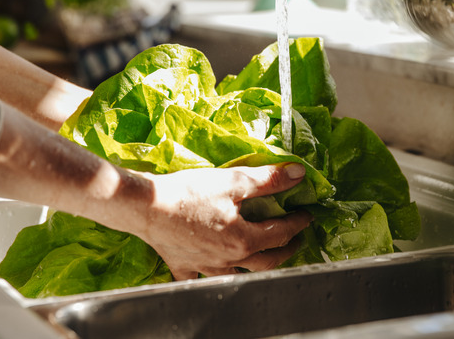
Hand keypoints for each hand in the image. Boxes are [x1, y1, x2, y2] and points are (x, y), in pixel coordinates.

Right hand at [140, 163, 311, 279]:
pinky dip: (206, 277)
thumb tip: (299, 174)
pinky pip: (197, 279)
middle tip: (296, 240)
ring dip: (255, 266)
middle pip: (266, 260)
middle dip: (286, 249)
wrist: (145, 205)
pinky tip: (210, 273)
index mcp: (244, 240)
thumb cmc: (188, 192)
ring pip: (238, 274)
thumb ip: (269, 180)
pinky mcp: (183, 266)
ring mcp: (205, 267)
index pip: (281, 233)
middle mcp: (228, 259)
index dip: (298, 223)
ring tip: (263, 256)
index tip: (307, 215)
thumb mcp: (233, 180)